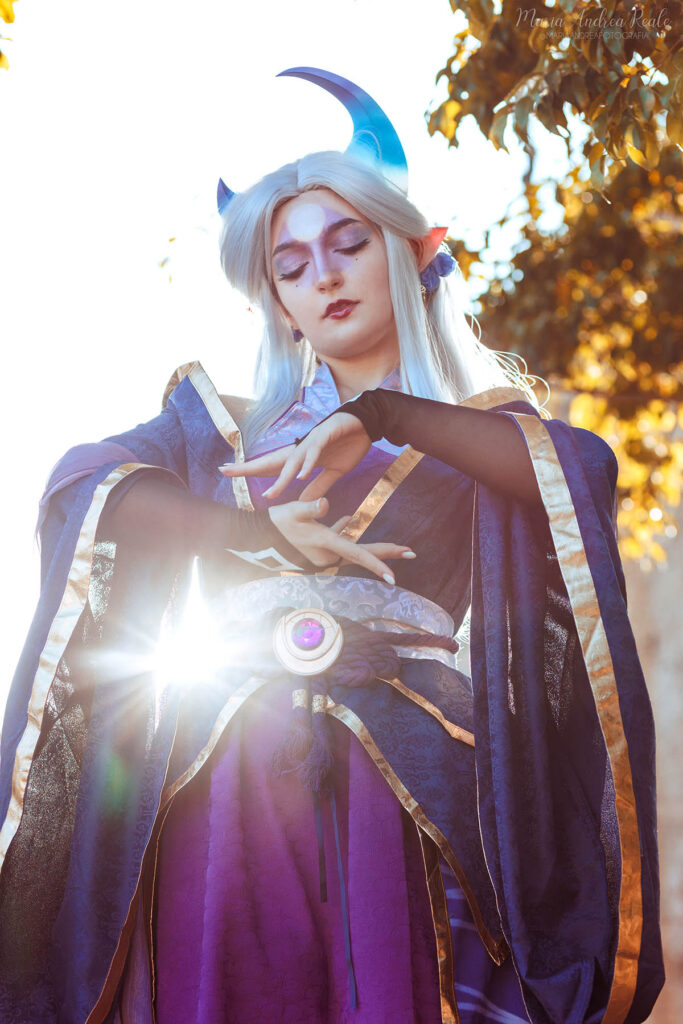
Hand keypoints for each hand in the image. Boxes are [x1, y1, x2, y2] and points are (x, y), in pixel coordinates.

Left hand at [220, 412, 370, 500]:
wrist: (368, 424)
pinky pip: (315, 451)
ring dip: (283, 477)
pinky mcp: (326, 434)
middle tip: (225, 471)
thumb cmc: (349, 444)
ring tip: (271, 492)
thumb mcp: (334, 471)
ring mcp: (313, 441)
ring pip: (293, 460)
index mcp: (301, 458)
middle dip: (250, 467)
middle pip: (272, 461)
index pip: (272, 467)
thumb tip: (303, 500)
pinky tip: (302, 474)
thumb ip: (318, 485)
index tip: (227, 473)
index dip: (251, 470)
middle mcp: (301, 448)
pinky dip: (309, 463)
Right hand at [268, 497, 413, 583]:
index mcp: (327, 544)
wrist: (256, 539)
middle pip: (364, 554)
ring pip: (353, 549)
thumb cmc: (275, 524)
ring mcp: (323, 554)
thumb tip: (325, 504)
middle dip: (388, 554)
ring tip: (395, 547)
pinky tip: (350, 519)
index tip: (394, 576)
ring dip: (372, 548)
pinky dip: (344, 532)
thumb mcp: (293, 512)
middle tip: (413, 552)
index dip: (376, 564)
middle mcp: (328, 554)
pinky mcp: (317, 550)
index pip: (357, 554)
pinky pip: (337, 542)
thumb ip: (310, 507)